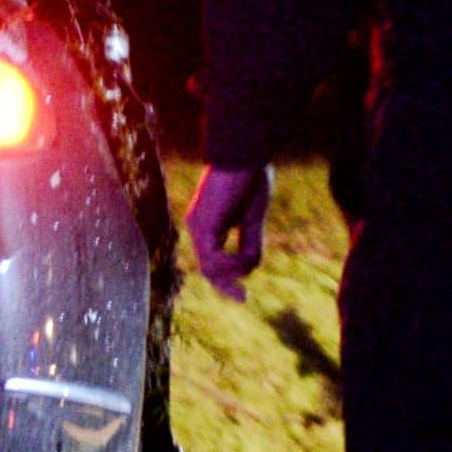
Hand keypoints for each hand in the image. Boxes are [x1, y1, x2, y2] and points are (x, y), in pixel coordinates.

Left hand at [186, 163, 274, 300]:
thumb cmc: (251, 177)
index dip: (226, 279)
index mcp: (210, 223)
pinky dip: (231, 264)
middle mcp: (198, 226)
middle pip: (208, 268)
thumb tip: (249, 267)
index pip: (212, 260)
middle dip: (225, 285)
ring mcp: (197, 226)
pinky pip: (212, 258)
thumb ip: (249, 241)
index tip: (242, 295)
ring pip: (211, 267)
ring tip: (251, 260)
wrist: (244, 152)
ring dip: (235, 270)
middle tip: (242, 298)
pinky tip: (245, 259)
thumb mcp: (253, 217)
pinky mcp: (203, 224)